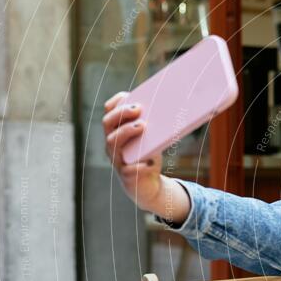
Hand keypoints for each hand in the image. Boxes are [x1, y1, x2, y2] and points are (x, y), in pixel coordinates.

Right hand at [102, 91, 163, 209]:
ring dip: (126, 131)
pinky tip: (150, 161)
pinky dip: (139, 165)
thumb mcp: (151, 139)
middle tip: (138, 108)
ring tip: (143, 126)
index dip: (115, 103)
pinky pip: (128, 170)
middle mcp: (112, 145)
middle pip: (108, 124)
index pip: (109, 113)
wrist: (148, 185)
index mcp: (116, 133)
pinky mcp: (126, 176)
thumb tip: (172, 105)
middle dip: (121, 113)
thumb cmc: (148, 156)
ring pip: (113, 142)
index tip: (127, 95)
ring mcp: (117, 160)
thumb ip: (153, 125)